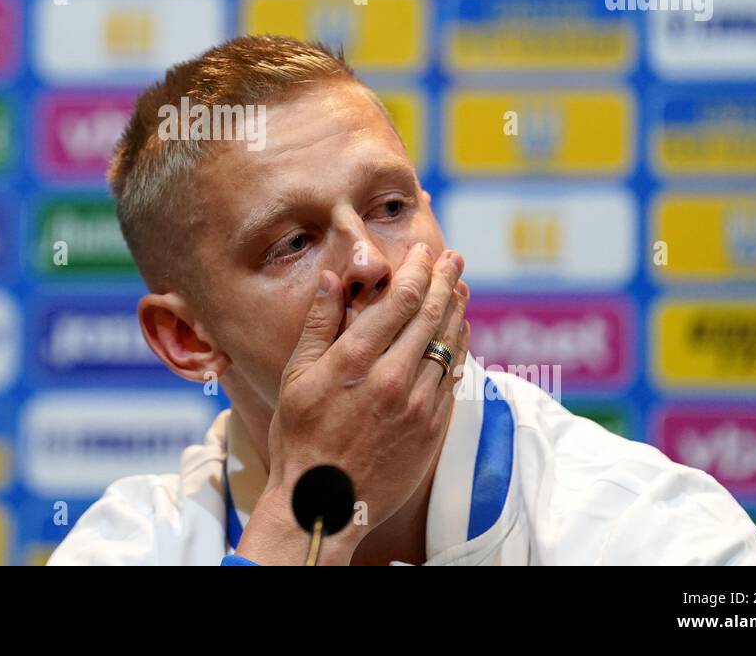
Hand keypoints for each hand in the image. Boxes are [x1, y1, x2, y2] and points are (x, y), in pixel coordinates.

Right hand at [235, 244, 469, 563]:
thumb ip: (318, 325)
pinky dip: (460, 349)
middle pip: (431, 315)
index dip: (416, 270)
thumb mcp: (296, 377)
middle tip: (453, 259)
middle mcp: (392, 379)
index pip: (399, 301)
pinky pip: (453, 378)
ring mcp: (417, 405)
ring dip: (456, 311)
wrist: (325, 504)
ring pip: (449, 345)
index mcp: (355, 362)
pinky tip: (459, 334)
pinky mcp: (433, 429)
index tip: (422, 251)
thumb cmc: (301, 438)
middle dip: (444, 280)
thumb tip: (331, 279)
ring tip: (460, 287)